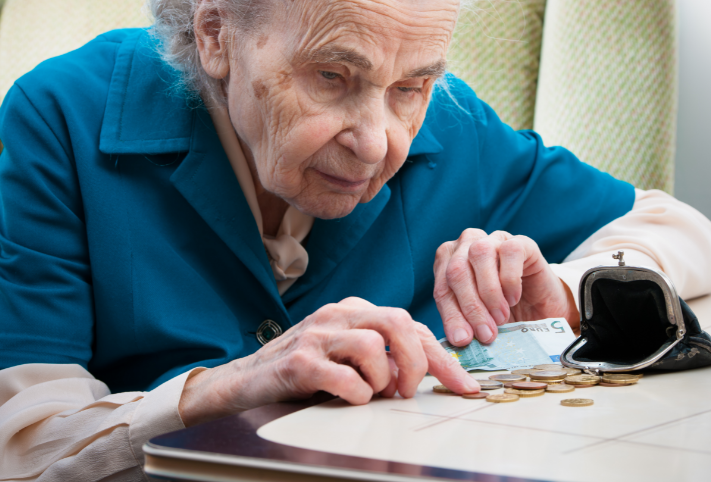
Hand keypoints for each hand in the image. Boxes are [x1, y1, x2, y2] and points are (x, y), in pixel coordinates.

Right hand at [179, 297, 478, 425]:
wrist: (245, 382)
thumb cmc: (303, 372)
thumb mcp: (347, 357)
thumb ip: (382, 356)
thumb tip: (426, 373)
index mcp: (354, 311)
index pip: (410, 324)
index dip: (442, 356)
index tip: (464, 385)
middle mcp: (337, 315)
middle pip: (397, 322)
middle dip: (417, 361)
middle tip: (410, 391)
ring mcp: (317, 335)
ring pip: (373, 345)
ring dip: (383, 379)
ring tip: (373, 394)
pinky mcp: (299, 361)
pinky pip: (344, 376)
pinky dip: (356, 393)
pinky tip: (350, 399)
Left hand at [433, 229, 579, 345]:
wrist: (541, 308)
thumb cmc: (503, 313)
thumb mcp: (478, 321)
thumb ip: (465, 324)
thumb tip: (458, 339)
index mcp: (448, 263)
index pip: (442, 288)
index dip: (451, 315)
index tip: (463, 340)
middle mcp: (466, 245)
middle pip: (457, 270)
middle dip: (470, 306)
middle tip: (486, 334)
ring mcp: (493, 239)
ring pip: (479, 254)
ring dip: (489, 292)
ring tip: (501, 318)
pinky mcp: (520, 242)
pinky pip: (510, 251)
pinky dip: (510, 279)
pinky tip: (514, 299)